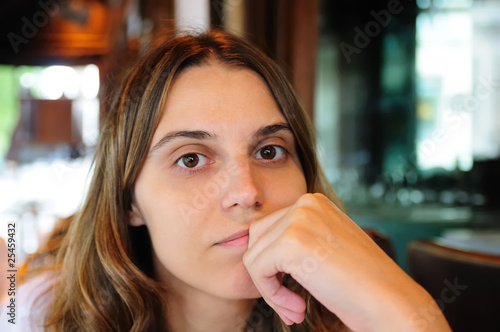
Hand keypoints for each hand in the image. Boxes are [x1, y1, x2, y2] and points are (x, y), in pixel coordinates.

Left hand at [243, 193, 450, 330]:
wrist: (392, 302)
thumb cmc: (362, 283)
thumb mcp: (327, 247)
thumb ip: (299, 239)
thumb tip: (261, 252)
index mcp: (314, 202)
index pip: (270, 229)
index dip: (275, 265)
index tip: (295, 293)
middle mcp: (305, 203)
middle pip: (257, 239)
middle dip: (267, 275)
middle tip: (290, 304)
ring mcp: (298, 219)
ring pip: (254, 256)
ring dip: (269, 289)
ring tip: (294, 309)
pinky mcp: (291, 242)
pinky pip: (257, 270)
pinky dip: (271, 295)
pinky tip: (297, 309)